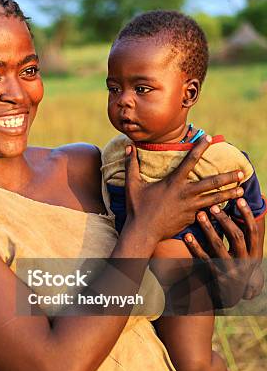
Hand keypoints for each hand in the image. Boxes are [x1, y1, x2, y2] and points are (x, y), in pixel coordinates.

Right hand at [123, 135, 244, 241]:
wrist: (143, 233)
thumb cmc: (136, 208)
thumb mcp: (132, 184)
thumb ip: (131, 164)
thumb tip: (129, 146)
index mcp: (173, 183)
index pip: (190, 160)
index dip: (200, 147)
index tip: (210, 138)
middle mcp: (185, 194)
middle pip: (211, 183)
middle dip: (227, 177)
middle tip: (241, 172)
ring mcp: (190, 208)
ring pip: (214, 200)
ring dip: (229, 195)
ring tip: (241, 192)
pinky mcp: (191, 219)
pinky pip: (206, 213)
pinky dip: (216, 211)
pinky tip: (226, 210)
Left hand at [183, 199, 263, 306]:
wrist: (230, 296)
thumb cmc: (238, 267)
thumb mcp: (245, 254)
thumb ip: (243, 235)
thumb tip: (241, 207)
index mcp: (254, 255)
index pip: (253, 232)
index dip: (247, 215)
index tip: (240, 199)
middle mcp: (244, 262)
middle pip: (236, 237)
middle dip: (225, 219)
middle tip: (213, 206)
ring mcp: (229, 270)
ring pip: (219, 246)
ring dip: (209, 229)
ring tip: (200, 215)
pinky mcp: (215, 276)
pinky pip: (204, 258)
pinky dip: (195, 246)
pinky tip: (188, 236)